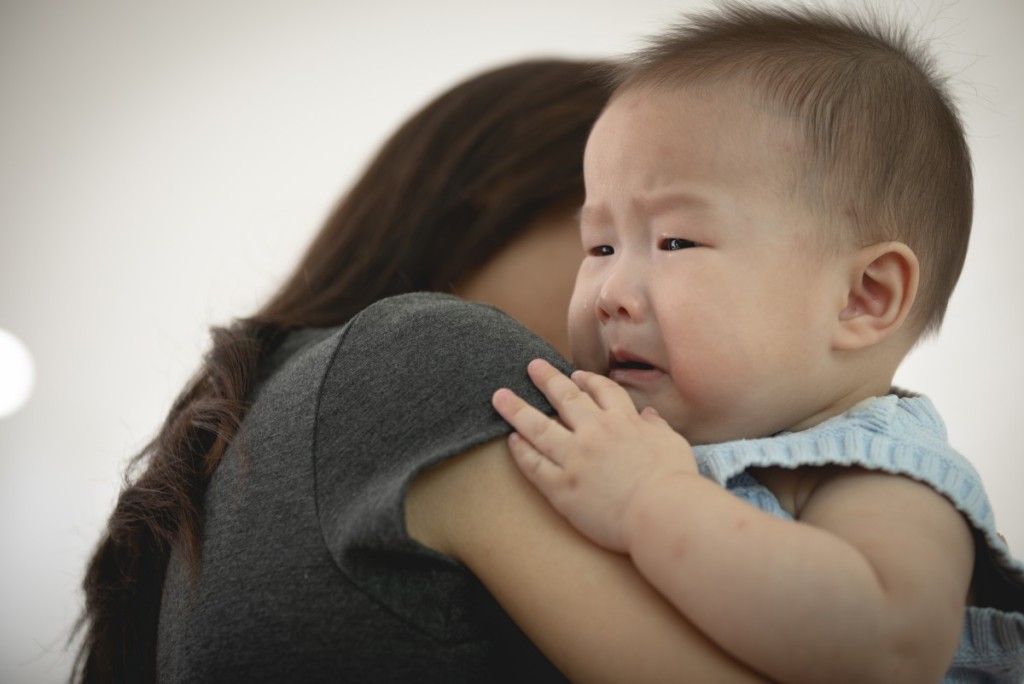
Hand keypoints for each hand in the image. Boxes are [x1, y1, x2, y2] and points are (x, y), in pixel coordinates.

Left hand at [491, 358, 697, 551]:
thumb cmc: (676, 482)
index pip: (603, 391)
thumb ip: (658, 427)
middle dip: (547, 379)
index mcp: (624, 422)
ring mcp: (575, 458)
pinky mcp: (562, 487)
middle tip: (532, 366)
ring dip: (517, 409)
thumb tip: (649, 416)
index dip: (587, 381)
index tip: (575, 375)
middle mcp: (595, 433)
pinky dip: (521, 451)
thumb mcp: (674, 444)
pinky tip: (511, 440)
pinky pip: (534, 464)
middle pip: (565, 399)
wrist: (662, 514)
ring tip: (499, 396)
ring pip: (538, 427)